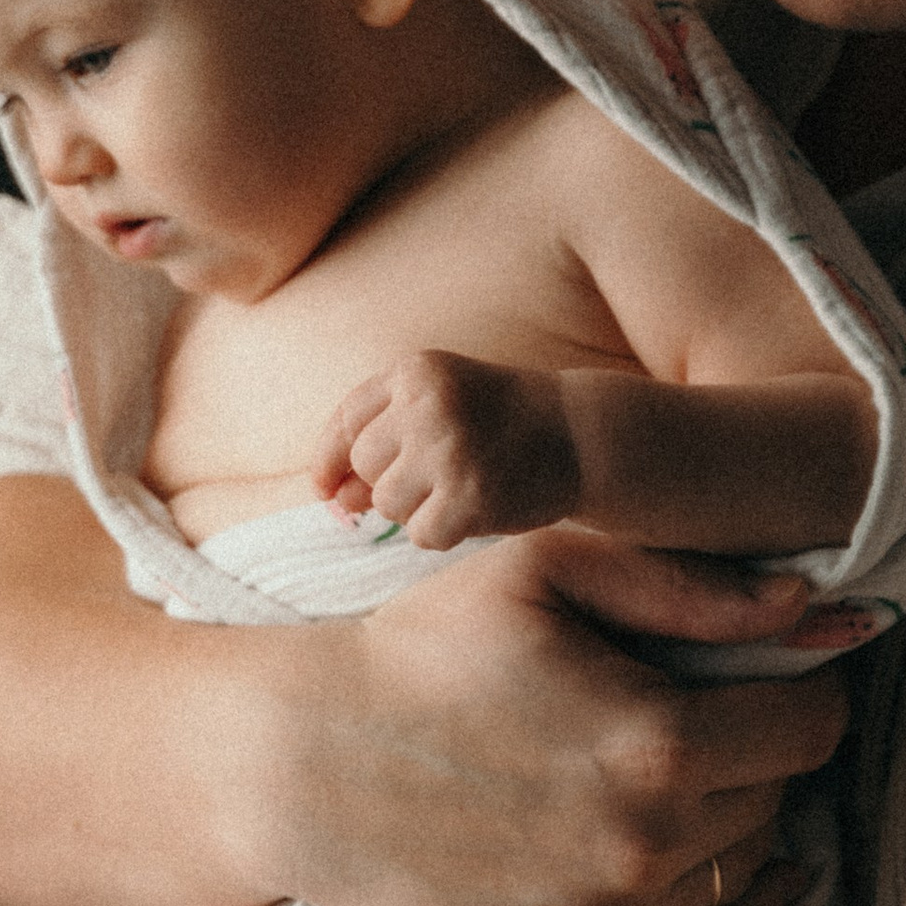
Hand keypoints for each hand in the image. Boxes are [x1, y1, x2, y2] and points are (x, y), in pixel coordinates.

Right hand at [263, 527, 851, 905]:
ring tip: (679, 784)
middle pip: (779, 799)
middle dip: (758, 755)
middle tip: (714, 723)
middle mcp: (648, 846)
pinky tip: (710, 872)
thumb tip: (809, 608)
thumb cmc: (422, 652)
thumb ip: (686, 585)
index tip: (778, 679)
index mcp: (660, 741)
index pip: (811, 727)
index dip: (804, 692)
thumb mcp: (544, 572)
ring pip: (743, 872)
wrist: (301, 769)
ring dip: (732, 828)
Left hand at [314, 352, 580, 548]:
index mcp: (417, 372)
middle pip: (365, 465)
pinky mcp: (470, 496)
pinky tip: (476, 509)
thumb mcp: (443, 407)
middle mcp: (428, 405)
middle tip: (436, 479)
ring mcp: (449, 450)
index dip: (328, 458)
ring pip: (388, 503)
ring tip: (460, 489)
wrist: (582, 434)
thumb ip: (386, 442)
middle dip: (388, 482)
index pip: (346, 420)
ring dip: (417, 508)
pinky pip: (421, 533)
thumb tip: (331, 497)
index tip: (323, 488)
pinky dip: (443, 532)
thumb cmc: (504, 422)